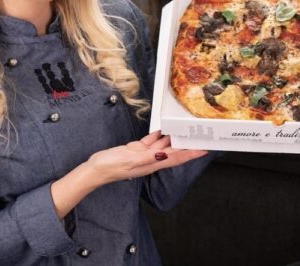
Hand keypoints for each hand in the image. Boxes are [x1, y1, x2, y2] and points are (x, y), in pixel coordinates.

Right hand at [85, 131, 207, 185]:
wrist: (95, 169)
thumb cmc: (111, 166)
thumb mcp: (130, 159)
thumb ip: (149, 156)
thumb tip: (166, 154)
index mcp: (152, 163)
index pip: (176, 158)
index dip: (190, 155)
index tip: (204, 150)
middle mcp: (151, 160)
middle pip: (173, 151)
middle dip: (186, 145)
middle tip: (198, 136)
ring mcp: (143, 155)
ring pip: (163, 145)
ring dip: (173, 138)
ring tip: (184, 130)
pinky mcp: (135, 150)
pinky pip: (150, 141)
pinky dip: (157, 135)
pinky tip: (162, 129)